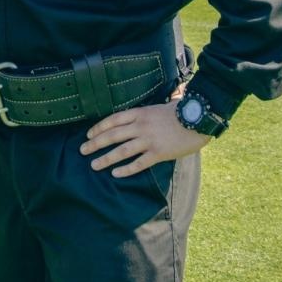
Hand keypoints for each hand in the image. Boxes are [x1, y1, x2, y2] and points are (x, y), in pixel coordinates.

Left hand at [79, 101, 209, 177]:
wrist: (198, 119)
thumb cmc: (180, 112)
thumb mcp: (157, 107)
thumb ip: (144, 114)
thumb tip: (132, 119)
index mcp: (140, 112)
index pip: (113, 120)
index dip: (99, 127)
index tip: (88, 134)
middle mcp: (141, 126)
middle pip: (112, 135)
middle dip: (95, 143)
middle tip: (82, 150)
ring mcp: (149, 140)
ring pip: (122, 151)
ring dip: (106, 158)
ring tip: (94, 165)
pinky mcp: (159, 153)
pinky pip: (139, 163)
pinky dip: (126, 169)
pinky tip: (116, 173)